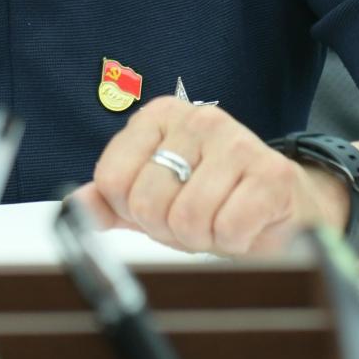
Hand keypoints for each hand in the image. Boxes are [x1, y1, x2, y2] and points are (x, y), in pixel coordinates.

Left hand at [72, 100, 350, 256]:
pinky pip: (228, 229)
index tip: (160, 205)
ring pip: (188, 219)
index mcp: (159, 116)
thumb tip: (74, 206)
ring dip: (204, 238)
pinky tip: (246, 226)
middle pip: (148, 202)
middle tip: (195, 220)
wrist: (284, 208)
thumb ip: (111, 200)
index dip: (133, 211)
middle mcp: (197, 118)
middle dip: (170, 229)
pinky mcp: (272, 173)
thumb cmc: (214, 199)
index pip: (112, 179)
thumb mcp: (155, 197)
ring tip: (221, 222)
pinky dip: (234, 243)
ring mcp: (237, 141)